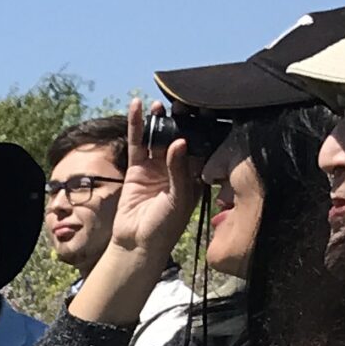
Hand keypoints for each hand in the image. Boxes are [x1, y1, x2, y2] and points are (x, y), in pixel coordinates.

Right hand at [110, 97, 201, 261]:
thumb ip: (179, 170)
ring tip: (160, 103)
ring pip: (159, 137)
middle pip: (180, 137)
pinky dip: (137, 125)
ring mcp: (156, 167)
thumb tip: (180, 142)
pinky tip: (138, 107)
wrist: (138, 243)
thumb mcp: (179, 199)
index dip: (204, 129)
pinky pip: (138, 143)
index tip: (207, 110)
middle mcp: (177, 168)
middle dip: (181, 121)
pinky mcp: (137, 168)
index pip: (202, 147)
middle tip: (183, 102)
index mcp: (195, 176)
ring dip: (159, 120)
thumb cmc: (165, 227)